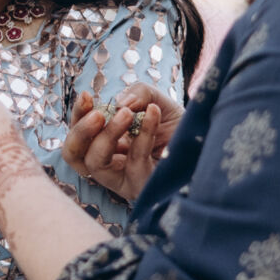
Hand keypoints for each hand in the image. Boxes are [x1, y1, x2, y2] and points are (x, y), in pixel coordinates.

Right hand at [63, 82, 179, 202]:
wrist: (206, 143)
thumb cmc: (176, 126)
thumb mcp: (155, 99)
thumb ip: (137, 93)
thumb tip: (120, 104)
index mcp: (104, 144)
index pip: (76, 135)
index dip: (76, 116)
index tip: (85, 95)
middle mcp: (108, 163)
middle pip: (73, 155)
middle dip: (80, 132)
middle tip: (98, 113)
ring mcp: (123, 178)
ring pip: (95, 164)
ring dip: (106, 135)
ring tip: (127, 113)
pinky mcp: (142, 186)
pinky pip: (135, 160)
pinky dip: (144, 132)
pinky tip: (154, 112)